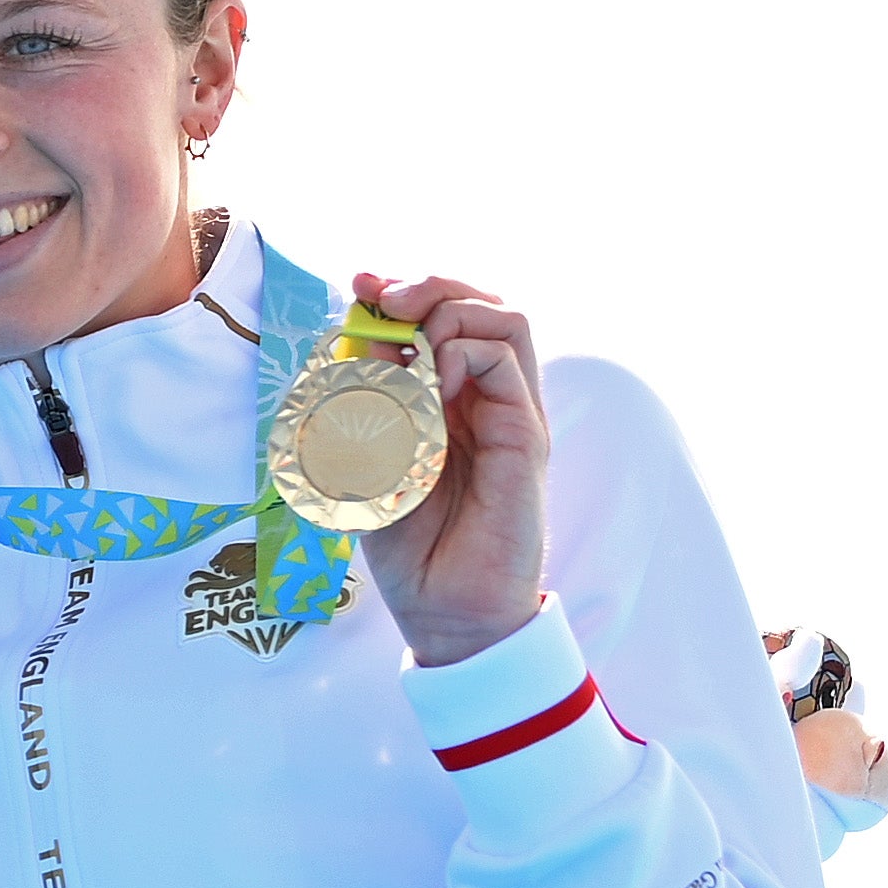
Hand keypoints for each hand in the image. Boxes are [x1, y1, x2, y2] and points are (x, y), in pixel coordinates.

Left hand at [348, 269, 550, 668]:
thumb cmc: (407, 540)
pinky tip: (426, 385)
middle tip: (382, 297)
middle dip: (430, 284)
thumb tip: (365, 338)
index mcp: (449, 397)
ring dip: (449, 311)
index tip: (361, 282)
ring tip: (408, 345)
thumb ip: (367, 402)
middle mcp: (486, 396)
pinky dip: (460, 355)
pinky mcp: (526, 434)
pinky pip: (504, 364)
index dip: (404, 290)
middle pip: (482, 303)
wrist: (444, 605)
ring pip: (505, 319)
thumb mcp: (367, 458)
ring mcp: (510, 412)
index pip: (444, 317)